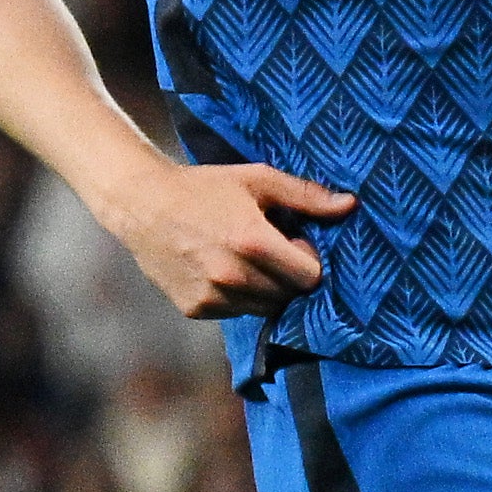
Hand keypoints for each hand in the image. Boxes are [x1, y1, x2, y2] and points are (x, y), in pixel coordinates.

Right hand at [98, 158, 352, 318]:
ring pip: (263, 307)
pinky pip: (235, 311)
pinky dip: (236, 295)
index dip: (309, 260)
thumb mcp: (257, 180)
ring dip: (264, 288)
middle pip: (289, 296)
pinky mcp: (195, 308)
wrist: (140, 205)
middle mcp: (233, 276)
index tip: (293, 241)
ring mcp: (212, 296)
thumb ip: (307, 196)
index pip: (310, 278)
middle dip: (288, 275)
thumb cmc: (203, 187)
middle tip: (268, 249)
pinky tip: (219, 268)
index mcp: (253, 243)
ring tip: (243, 258)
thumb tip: (351, 205)